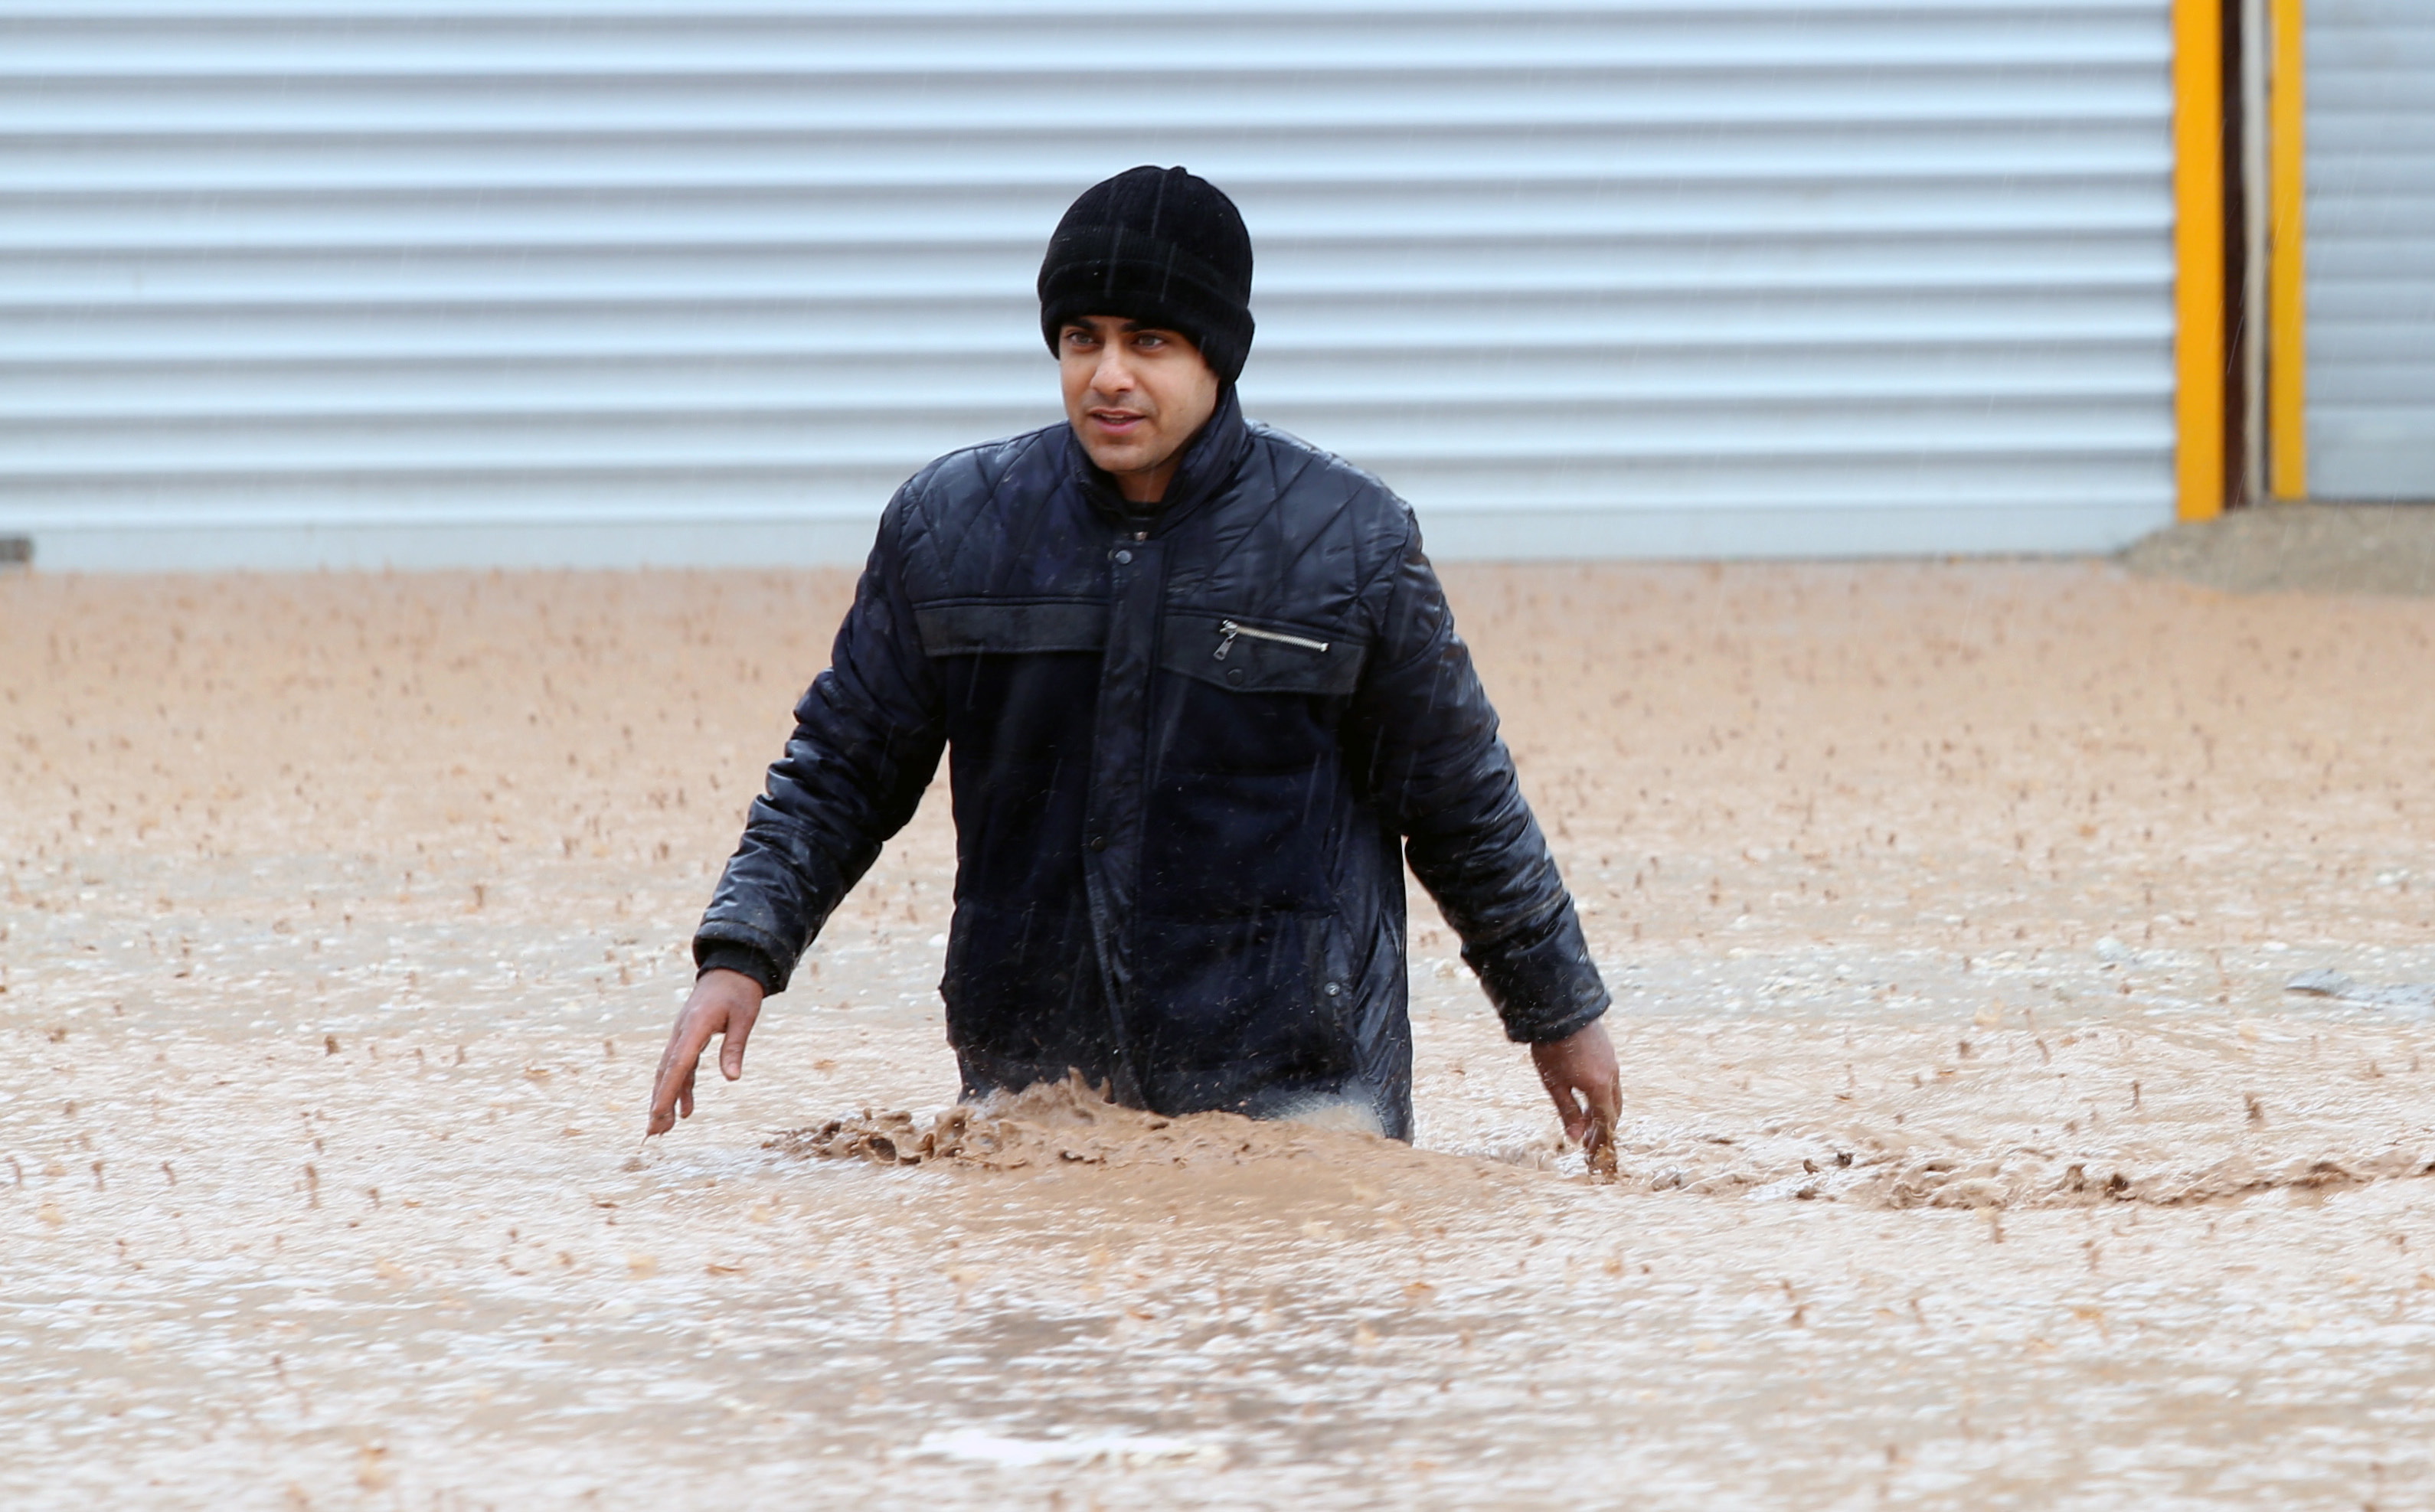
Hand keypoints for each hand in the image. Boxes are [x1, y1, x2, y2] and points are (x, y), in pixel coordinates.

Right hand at [646, 968, 765, 1135]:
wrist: (730, 970)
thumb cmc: (740, 993)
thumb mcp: (744, 1018)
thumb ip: (735, 1047)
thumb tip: (732, 1078)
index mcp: (695, 1026)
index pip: (678, 1064)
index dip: (668, 1091)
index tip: (657, 1113)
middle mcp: (682, 1032)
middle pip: (666, 1072)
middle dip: (659, 1102)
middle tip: (654, 1132)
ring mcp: (681, 1035)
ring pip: (669, 1072)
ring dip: (665, 1099)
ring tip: (662, 1129)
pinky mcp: (687, 1038)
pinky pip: (680, 1067)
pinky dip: (680, 1088)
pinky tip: (684, 1110)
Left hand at [1531, 1019, 1620, 1172]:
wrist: (1559, 1010)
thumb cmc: (1552, 1049)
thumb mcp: (1555, 1084)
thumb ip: (1568, 1112)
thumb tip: (1576, 1138)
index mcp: (1600, 1087)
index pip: (1606, 1122)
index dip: (1599, 1139)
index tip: (1591, 1152)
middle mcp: (1611, 1076)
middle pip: (1614, 1110)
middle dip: (1603, 1128)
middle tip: (1589, 1141)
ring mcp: (1612, 1062)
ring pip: (1613, 1094)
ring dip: (1603, 1111)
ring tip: (1588, 1121)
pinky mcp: (1607, 1051)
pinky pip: (1611, 1080)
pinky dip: (1603, 1095)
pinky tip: (1588, 1095)